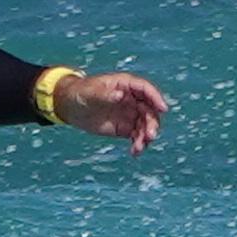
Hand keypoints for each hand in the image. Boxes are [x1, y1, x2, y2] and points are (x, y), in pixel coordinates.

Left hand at [53, 70, 167, 149]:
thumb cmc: (82, 92)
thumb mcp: (91, 92)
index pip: (146, 89)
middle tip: (150, 136)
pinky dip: (138, 144)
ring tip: (139, 148)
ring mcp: (130, 114)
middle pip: (149, 110)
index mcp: (126, 85)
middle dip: (152, 123)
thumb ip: (105, 94)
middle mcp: (132, 99)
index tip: (163, 109)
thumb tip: (120, 95)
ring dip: (146, 136)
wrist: (72, 106)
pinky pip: (137, 136)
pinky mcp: (125, 128)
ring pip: (145, 125)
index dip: (156, 98)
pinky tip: (135, 152)